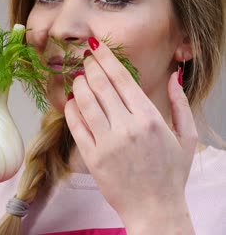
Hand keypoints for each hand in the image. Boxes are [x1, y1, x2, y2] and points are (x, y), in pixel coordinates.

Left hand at [64, 38, 197, 233]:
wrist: (154, 208)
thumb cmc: (171, 173)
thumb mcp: (186, 137)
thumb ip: (181, 103)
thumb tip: (174, 76)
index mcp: (150, 118)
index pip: (121, 79)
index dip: (106, 59)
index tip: (96, 47)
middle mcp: (126, 127)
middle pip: (99, 86)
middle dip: (89, 66)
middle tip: (84, 58)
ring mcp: (106, 143)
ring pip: (85, 102)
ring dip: (78, 84)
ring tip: (78, 77)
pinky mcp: (91, 157)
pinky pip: (75, 126)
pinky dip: (70, 109)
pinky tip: (72, 101)